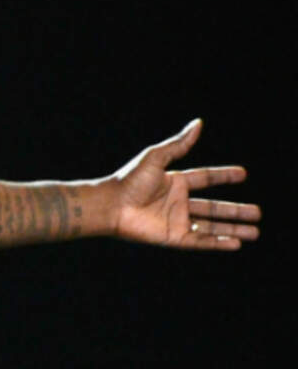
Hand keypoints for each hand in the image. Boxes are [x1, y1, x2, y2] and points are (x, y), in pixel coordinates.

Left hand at [110, 119, 259, 249]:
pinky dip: (218, 243)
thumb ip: (179, 144)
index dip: (223, 176)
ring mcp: (176, 220)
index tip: (243, 174)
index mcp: (174, 182)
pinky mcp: (172, 237)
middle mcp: (177, 202)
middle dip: (235, 211)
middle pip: (213, 207)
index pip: (205, 178)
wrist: (111, 205)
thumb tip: (198, 123)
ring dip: (232, 229)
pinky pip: (200, 242)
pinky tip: (236, 244)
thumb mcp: (156, 158)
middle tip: (257, 213)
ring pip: (211, 226)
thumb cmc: (129, 180)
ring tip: (254, 232)